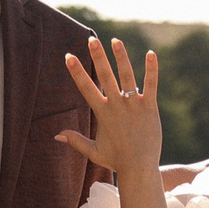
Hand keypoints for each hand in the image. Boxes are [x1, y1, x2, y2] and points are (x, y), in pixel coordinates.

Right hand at [54, 37, 161, 177]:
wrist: (140, 168)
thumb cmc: (116, 160)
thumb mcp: (93, 151)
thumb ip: (75, 140)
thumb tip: (57, 134)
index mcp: (102, 114)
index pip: (86, 88)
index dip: (77, 71)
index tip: (69, 56)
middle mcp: (117, 106)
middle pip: (105, 76)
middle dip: (97, 57)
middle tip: (91, 40)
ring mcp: (134, 105)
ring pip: (127, 76)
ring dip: (121, 57)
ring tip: (115, 40)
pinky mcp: (150, 107)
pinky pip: (151, 84)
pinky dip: (151, 69)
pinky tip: (151, 54)